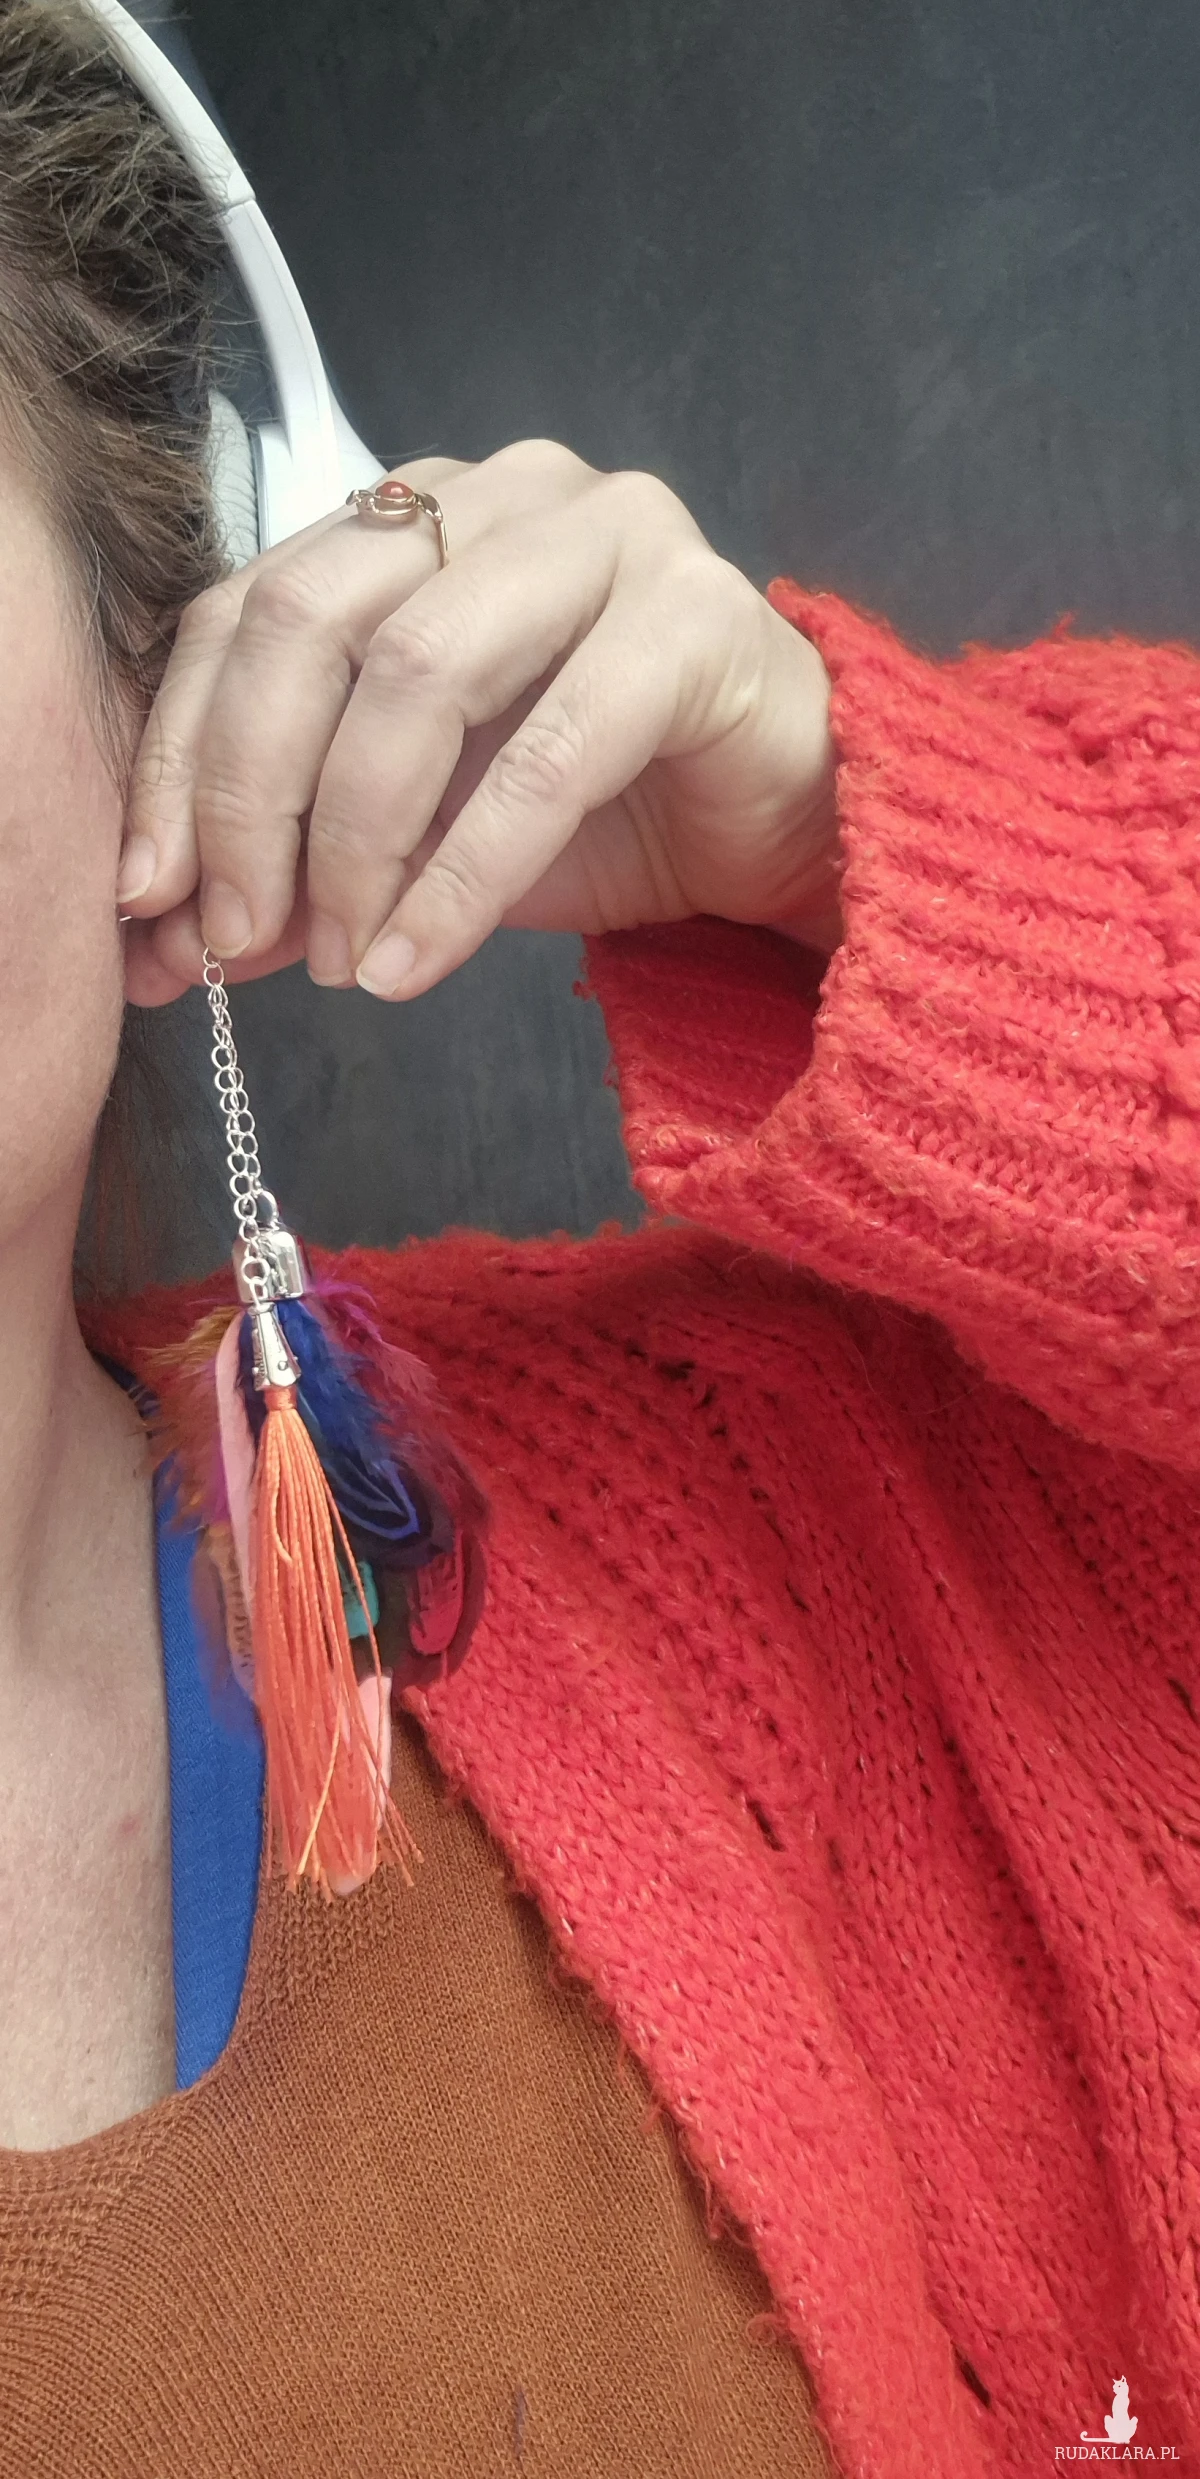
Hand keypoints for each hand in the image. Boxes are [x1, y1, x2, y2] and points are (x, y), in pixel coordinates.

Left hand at [118, 438, 837, 1004]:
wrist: (789, 830)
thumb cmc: (609, 813)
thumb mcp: (420, 842)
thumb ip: (301, 866)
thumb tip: (168, 942)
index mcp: (415, 516)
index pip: (245, 609)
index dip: (181, 753)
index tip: (145, 890)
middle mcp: (502, 493)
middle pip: (311, 622)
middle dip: (251, 797)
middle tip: (234, 935)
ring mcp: (608, 534)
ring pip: (417, 672)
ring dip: (357, 842)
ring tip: (344, 960)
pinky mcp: (696, 617)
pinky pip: (548, 754)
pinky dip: (463, 875)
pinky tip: (415, 963)